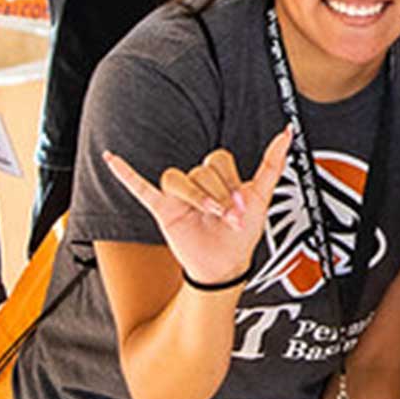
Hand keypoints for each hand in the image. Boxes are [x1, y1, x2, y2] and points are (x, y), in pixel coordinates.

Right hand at [104, 128, 293, 288]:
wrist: (225, 265)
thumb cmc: (241, 234)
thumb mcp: (261, 197)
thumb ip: (272, 163)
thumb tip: (287, 133)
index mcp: (219, 175)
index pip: (219, 161)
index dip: (230, 183)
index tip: (242, 208)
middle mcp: (197, 181)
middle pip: (201, 171)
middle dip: (218, 195)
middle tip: (228, 218)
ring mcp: (178, 194)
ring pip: (177, 178)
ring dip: (195, 197)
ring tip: (208, 216)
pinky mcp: (162, 209)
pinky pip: (140, 187)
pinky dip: (126, 174)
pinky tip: (111, 159)